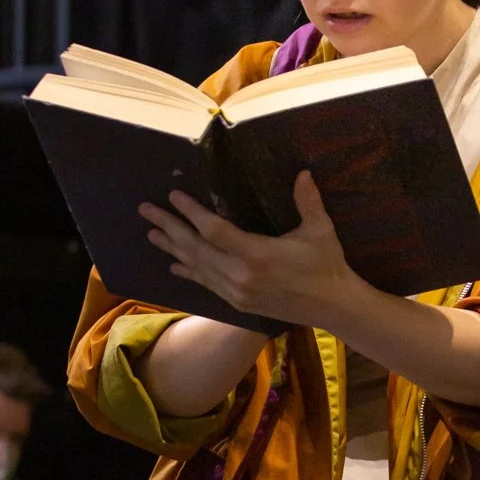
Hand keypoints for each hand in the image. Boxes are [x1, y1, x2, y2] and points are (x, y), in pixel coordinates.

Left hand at [140, 171, 355, 327]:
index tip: (174, 195)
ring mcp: (237, 292)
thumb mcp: (320, 230)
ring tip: (151, 233)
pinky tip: (174, 264)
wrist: (333, 307)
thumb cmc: (327, 265)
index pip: (215, 231)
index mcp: (258, 255)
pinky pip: (206, 284)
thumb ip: (308, 200)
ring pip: (197, 267)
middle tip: (146, 210)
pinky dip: (189, 271)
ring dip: (172, 249)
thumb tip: (302, 172)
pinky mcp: (238, 303)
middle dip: (170, 227)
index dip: (192, 212)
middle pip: (196, 248)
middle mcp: (241, 275)